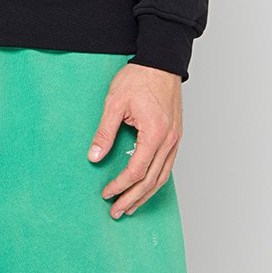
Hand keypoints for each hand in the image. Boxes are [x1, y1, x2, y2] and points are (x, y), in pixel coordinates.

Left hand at [87, 62, 182, 218]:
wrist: (161, 61)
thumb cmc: (139, 77)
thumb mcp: (115, 102)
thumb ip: (105, 131)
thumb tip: (95, 157)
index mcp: (154, 133)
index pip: (137, 171)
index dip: (120, 186)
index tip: (106, 193)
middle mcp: (169, 141)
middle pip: (151, 181)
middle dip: (133, 199)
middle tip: (117, 211)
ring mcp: (175, 139)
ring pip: (163, 177)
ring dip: (146, 194)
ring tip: (131, 206)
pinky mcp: (176, 135)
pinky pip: (168, 166)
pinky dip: (156, 181)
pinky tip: (146, 186)